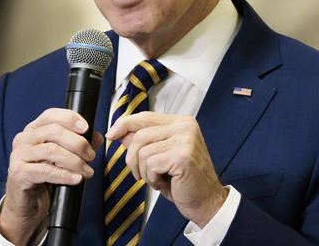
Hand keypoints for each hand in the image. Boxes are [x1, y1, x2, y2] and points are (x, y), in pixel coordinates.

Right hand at [0, 108, 103, 244]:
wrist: (27, 205)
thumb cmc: (44, 178)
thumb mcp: (63, 159)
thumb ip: (79, 146)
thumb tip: (97, 136)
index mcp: (33, 130)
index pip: (51, 115)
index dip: (70, 118)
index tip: (86, 128)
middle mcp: (23, 139)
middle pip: (54, 131)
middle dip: (78, 143)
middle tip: (91, 156)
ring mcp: (19, 156)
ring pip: (51, 150)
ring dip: (74, 161)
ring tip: (87, 171)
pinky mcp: (18, 173)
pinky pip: (45, 171)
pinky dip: (64, 175)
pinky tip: (76, 179)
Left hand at [106, 112, 227, 227]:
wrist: (206, 202)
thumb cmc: (183, 181)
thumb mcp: (160, 157)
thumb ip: (143, 142)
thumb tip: (119, 132)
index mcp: (181, 123)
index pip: (145, 117)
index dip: (124, 124)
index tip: (112, 135)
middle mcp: (185, 127)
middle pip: (140, 135)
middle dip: (132, 158)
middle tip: (141, 174)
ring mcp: (186, 139)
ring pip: (143, 151)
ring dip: (145, 171)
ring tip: (158, 179)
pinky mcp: (182, 156)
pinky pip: (151, 164)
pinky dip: (152, 178)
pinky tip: (165, 183)